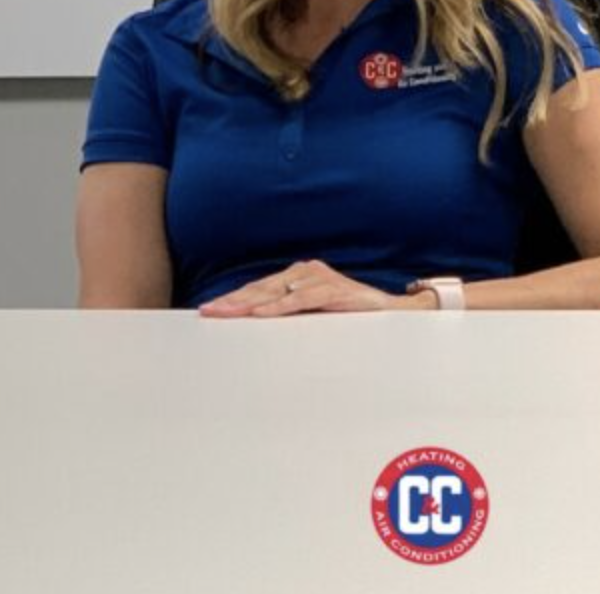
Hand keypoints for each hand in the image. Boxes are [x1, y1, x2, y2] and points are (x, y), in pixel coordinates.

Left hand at [198, 260, 419, 317]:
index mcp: (298, 277)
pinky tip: (261, 314)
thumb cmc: (350, 314)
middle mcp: (305, 272)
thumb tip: (255, 327)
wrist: (391, 311)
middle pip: (261, 289)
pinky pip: (301, 300)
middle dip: (233, 302)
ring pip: (276, 292)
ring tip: (227, 314)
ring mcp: (320, 278)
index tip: (209, 310)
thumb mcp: (312, 315)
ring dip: (249, 304)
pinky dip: (279, 307)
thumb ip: (288, 316)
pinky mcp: (334, 289)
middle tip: (209, 312)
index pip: (258, 289)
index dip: (233, 299)